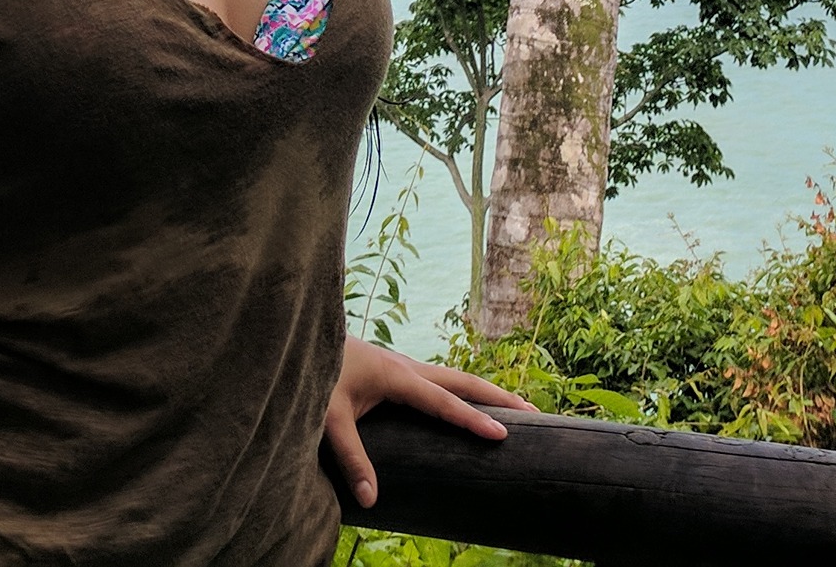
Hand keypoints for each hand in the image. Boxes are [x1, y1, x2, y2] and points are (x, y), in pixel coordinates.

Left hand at [321, 336, 520, 510]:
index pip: (445, 402)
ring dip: (484, 391)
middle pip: (463, 381)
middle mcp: (407, 366)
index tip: (504, 434)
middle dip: (498, 396)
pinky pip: (440, 380)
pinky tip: (467, 402)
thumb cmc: (314, 374)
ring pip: (454, 378)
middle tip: (534, 413)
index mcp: (398, 377)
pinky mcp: (396, 369)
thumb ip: (351, 457)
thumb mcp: (328, 418)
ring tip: (514, 408)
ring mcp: (404, 365)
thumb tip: (371, 499)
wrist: (301, 336)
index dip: (474, 419)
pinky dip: (464, 390)